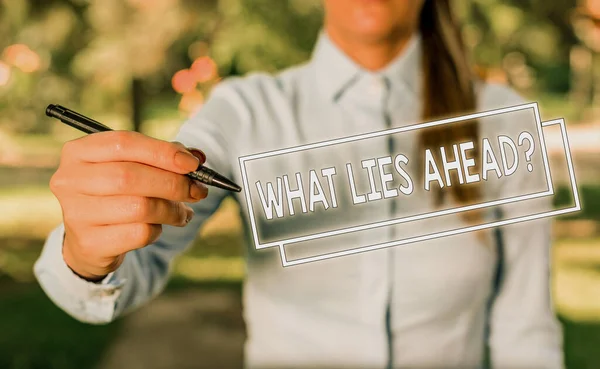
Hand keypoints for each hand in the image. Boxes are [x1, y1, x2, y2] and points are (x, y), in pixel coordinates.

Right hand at [49, 131, 207, 280]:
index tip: (193, 164)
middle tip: (197, 191)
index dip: (162, 152)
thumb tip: (197, 158)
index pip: (123, 143)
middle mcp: (70, 179)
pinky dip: (158, 229)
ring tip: (182, 212)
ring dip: (171, 210)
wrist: (90, 240)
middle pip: (130, 176)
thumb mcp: (134, 168)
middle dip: (173, 183)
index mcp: (78, 151)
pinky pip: (139, 233)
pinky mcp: (89, 242)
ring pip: (139, 207)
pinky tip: (158, 227)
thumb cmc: (117, 195)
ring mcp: (75, 213)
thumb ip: (164, 158)